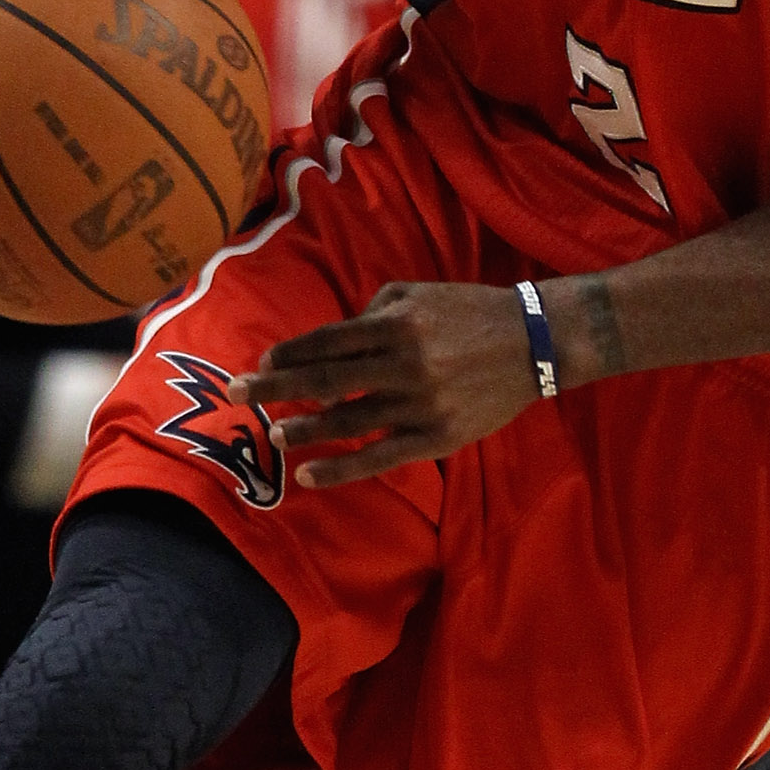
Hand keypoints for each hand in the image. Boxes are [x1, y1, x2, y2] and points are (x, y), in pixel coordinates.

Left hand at [232, 281, 540, 487]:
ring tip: (275, 434)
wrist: (535, 343)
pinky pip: (379, 458)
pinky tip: (308, 476)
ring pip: (347, 422)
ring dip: (304, 429)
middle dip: (274, 387)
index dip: (289, 353)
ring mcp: (419, 404)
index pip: (327, 341)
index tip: (262, 362)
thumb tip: (333, 340)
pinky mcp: (436, 437)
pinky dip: (340, 469)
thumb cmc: (471, 312)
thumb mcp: (420, 293)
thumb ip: (374, 309)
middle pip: (324, 380)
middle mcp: (402, 364)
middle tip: (235, 395)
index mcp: (395, 324)